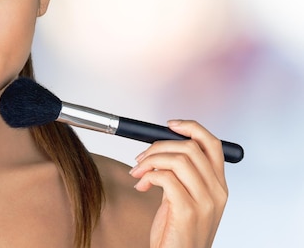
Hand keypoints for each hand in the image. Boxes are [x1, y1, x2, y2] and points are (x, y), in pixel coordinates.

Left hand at [130, 120, 227, 247]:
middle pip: (191, 147)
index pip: (212, 144)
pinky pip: (166, 178)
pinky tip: (142, 185)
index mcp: (218, 186)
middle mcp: (217, 192)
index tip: (170, 125)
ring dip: (150, 160)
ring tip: (139, 172)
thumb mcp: (183, 199)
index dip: (191, 128)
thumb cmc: (177, 233)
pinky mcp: (188, 211)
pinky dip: (149, 176)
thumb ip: (180, 176)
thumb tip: (160, 151)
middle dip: (159, 145)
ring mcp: (205, 202)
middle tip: (142, 157)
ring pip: (178, 160)